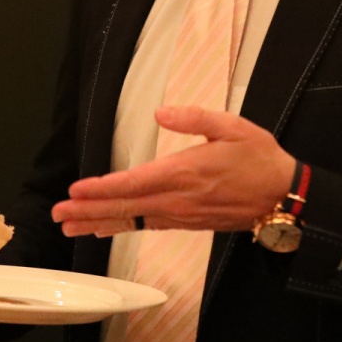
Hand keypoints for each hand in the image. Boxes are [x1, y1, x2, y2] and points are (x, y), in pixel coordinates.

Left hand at [52, 106, 295, 236]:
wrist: (283, 197)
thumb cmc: (259, 159)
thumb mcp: (232, 127)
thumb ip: (194, 118)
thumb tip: (161, 113)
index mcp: (185, 172)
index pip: (134, 183)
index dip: (102, 189)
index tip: (76, 191)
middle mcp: (178, 199)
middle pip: (125, 207)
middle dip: (88, 210)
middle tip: (58, 213)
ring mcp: (181, 215)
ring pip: (132, 220)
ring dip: (99, 223)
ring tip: (70, 226)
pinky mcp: (186, 223)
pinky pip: (147, 226)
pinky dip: (122, 227)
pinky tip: (105, 229)